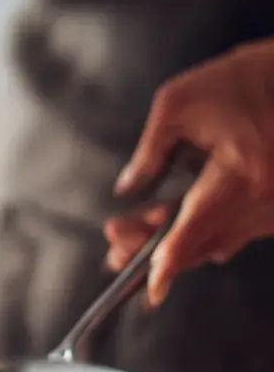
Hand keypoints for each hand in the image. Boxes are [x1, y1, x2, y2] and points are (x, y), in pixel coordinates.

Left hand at [105, 39, 273, 305]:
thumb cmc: (237, 80)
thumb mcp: (178, 104)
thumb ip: (150, 151)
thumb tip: (128, 189)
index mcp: (240, 174)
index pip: (196, 229)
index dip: (170, 263)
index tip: (151, 290)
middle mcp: (262, 200)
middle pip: (201, 245)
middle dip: (154, 253)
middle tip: (113, 251)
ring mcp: (271, 210)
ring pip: (216, 244)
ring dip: (173, 243)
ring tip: (128, 233)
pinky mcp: (272, 210)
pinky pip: (232, 233)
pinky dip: (199, 232)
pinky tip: (165, 221)